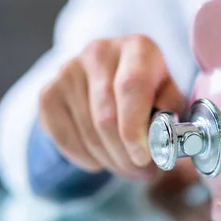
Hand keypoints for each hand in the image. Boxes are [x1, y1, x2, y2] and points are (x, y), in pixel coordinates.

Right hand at [39, 35, 186, 179]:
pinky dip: (85, 158)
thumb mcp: (170, 98)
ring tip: (126, 165)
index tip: (143, 158)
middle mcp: (100, 52)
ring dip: (109, 160)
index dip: (135, 129)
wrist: (113, 81)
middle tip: (141, 172)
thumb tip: (164, 141)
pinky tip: (101, 158)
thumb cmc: (150, 92)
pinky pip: (65, 138)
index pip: (131, 87)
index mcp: (138, 48)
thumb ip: (172, 116)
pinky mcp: (49, 92)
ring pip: (88, 133)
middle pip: (107, 117)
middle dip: (125, 155)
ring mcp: (69, 70)